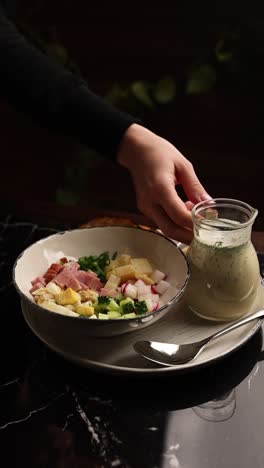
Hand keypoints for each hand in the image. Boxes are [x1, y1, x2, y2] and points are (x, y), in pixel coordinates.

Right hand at [117, 124, 210, 243]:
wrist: (136, 149)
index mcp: (160, 188)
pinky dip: (175, 222)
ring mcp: (145, 206)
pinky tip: (185, 211)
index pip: (179, 215)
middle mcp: (149, 201)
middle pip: (170, 229)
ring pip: (165, 228)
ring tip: (197, 219)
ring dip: (182, 229)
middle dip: (188, 236)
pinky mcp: (144, 208)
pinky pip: (161, 221)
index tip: (209, 222)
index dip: (194, 223)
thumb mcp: (183, 166)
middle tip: (205, 236)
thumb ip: (195, 187)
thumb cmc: (158, 153)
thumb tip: (209, 204)